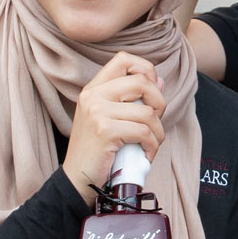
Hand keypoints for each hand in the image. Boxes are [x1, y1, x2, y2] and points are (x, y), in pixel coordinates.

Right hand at [61, 52, 165, 194]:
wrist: (77, 179)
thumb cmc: (97, 151)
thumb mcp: (110, 119)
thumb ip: (132, 100)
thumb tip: (160, 81)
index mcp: (94, 89)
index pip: (123, 59)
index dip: (146, 70)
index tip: (150, 93)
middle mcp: (93, 95)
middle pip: (142, 81)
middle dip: (159, 103)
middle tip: (155, 123)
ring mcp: (97, 112)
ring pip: (147, 112)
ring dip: (158, 132)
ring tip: (150, 145)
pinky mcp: (105, 131)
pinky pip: (144, 132)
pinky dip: (152, 146)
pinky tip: (145, 155)